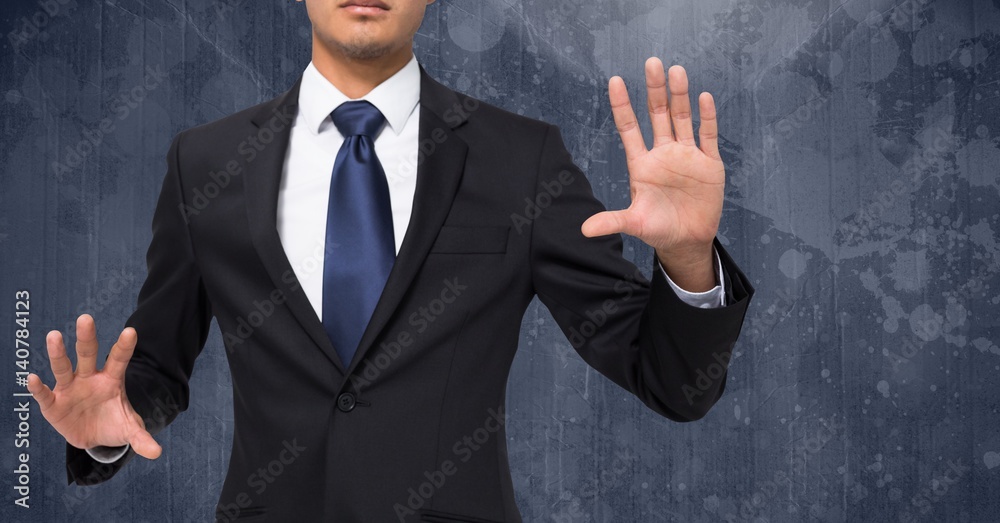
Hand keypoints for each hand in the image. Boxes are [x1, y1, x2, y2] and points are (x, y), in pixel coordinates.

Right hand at [26, 314, 160, 459]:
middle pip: (88, 355)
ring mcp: (70, 388)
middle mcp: (89, 378)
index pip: (119, 359)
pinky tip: (32, 378)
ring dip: (58, 354)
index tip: (131, 331)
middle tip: (86, 318)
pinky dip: (38, 387)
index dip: (124, 347)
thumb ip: (141, 438)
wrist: (92, 437)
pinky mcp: (53, 403)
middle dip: (87, 338)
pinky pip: (45, 394)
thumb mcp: (129, 430)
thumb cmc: (112, 424)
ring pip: (63, 367)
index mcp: (111, 379)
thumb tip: (157, 453)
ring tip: (54, 336)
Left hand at [582, 58, 723, 290]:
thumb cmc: (657, 229)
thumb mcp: (634, 224)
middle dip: (654, 90)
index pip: (629, 128)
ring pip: (682, 118)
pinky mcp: (708, 163)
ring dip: (680, 96)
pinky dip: (707, 117)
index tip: (615, 80)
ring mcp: (686, 156)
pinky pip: (708, 136)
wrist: (687, 240)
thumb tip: (584, 230)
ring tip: (677, 71)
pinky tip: (704, 97)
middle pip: (657, 114)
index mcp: (641, 164)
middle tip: (651, 63)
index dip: (622, 105)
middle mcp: (662, 154)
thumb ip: (612, 221)